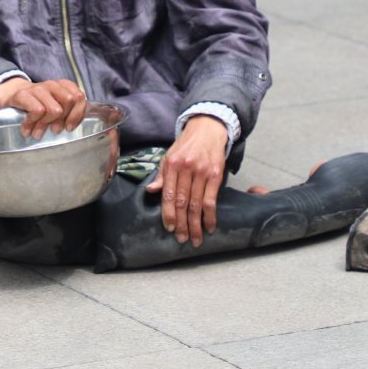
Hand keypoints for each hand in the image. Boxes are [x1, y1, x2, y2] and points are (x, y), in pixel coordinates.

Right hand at [0, 78, 86, 138]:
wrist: (14, 96)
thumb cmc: (39, 105)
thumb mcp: (55, 107)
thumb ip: (69, 112)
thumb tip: (73, 125)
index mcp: (63, 86)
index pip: (79, 97)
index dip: (77, 114)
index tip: (69, 126)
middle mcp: (52, 85)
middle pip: (69, 101)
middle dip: (63, 119)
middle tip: (55, 129)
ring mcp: (37, 88)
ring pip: (54, 109)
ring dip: (46, 124)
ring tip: (38, 132)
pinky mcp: (23, 95)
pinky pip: (37, 111)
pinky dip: (33, 123)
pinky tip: (28, 128)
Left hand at [147, 115, 228, 245]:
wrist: (208, 129)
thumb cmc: (186, 145)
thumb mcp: (169, 156)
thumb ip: (161, 175)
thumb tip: (150, 191)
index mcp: (172, 165)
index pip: (168, 194)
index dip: (168, 214)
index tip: (169, 228)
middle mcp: (187, 169)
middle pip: (182, 202)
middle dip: (182, 224)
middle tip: (182, 239)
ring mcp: (202, 172)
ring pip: (197, 204)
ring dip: (196, 225)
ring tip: (195, 239)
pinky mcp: (216, 175)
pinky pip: (211, 200)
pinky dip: (210, 216)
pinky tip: (209, 227)